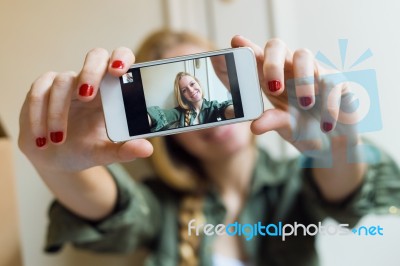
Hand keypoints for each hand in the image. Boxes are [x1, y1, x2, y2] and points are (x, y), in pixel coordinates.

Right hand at [19, 47, 152, 173]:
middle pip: (95, 56)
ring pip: (63, 80)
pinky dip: (39, 115)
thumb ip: (124, 151)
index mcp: (113, 92)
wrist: (56, 160)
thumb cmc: (85, 150)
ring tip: (58, 139)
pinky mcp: (42, 89)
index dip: (121, 58)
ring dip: (58, 112)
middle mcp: (92, 82)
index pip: (121, 61)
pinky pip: (38, 92)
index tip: (118, 71)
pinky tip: (43, 137)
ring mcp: (66, 83)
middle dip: (90, 72)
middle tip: (86, 96)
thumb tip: (147, 149)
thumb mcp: (105, 153)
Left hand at [231, 36, 360, 157]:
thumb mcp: (286, 128)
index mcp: (272, 79)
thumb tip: (254, 126)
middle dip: (272, 63)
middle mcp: (290, 70)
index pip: (257, 58)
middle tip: (273, 88)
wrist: (336, 145)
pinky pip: (331, 81)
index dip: (247, 48)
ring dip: (302, 80)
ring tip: (306, 104)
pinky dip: (328, 105)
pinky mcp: (337, 80)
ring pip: (304, 55)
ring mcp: (314, 71)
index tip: (236, 42)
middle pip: (277, 46)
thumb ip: (272, 122)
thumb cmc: (306, 130)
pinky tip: (326, 124)